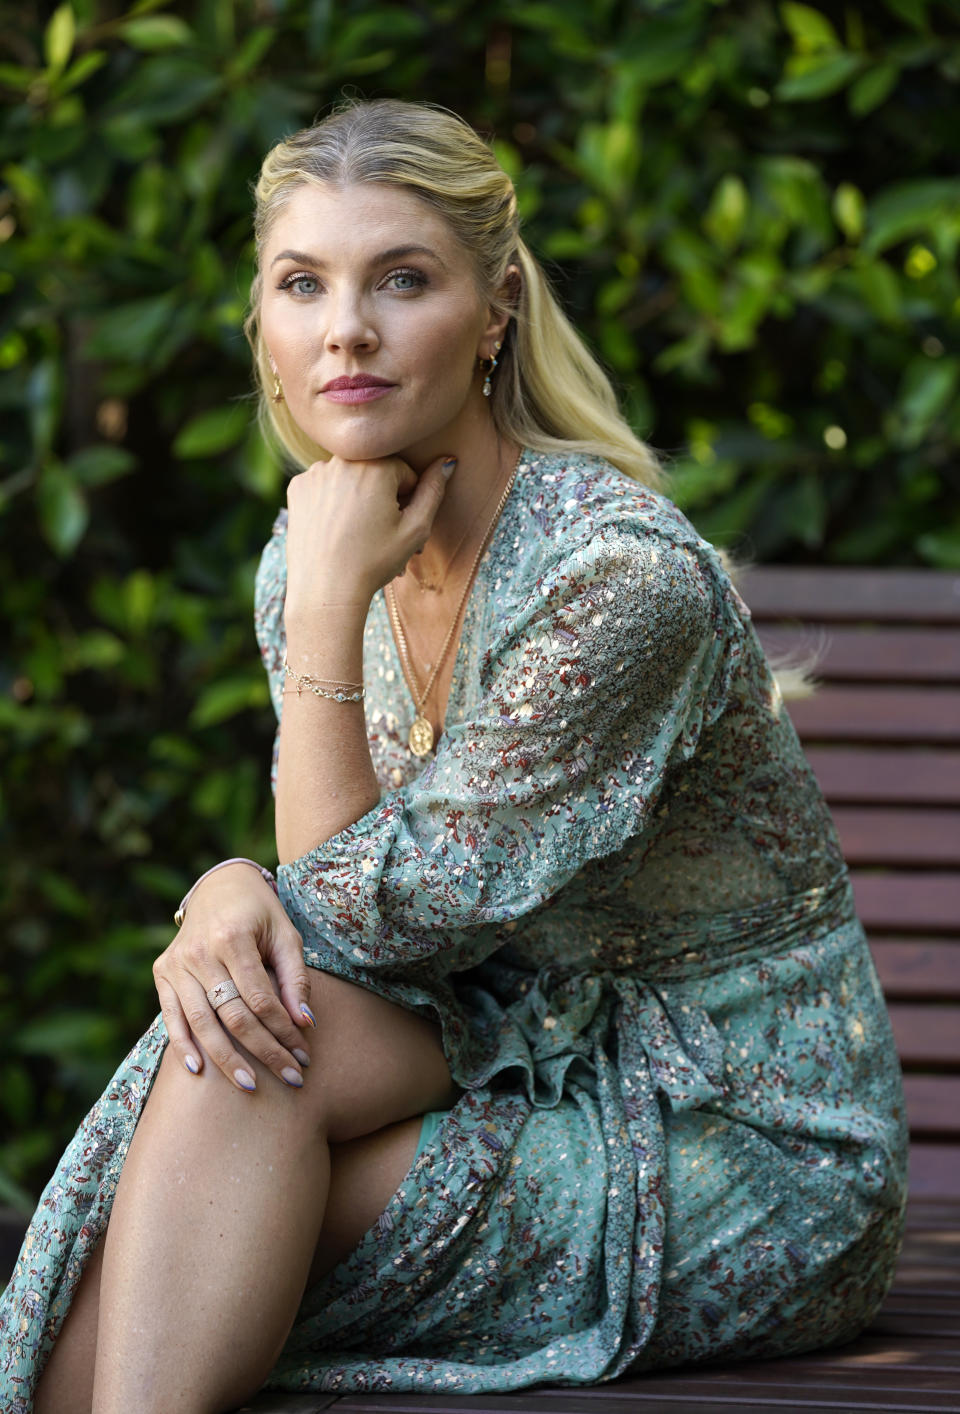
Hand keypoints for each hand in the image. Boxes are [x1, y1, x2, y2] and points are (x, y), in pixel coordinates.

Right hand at [153, 862, 313, 1091]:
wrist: (219, 886)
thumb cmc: (260, 913)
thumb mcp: (285, 935)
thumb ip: (294, 977)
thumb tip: (305, 1022)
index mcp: (233, 937)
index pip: (260, 998)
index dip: (283, 1031)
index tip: (303, 1056)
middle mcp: (199, 952)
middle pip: (232, 1015)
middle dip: (263, 1050)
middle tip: (289, 1078)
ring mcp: (176, 964)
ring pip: (201, 1022)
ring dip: (226, 1059)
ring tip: (249, 1086)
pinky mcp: (162, 972)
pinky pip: (171, 1016)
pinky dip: (183, 1045)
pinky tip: (198, 1071)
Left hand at [284, 450, 454, 619]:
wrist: (326, 590)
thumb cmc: (373, 562)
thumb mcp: (415, 530)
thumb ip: (434, 491)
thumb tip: (448, 462)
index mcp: (375, 466)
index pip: (404, 472)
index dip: (406, 501)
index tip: (398, 525)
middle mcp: (342, 460)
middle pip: (375, 472)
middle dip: (382, 497)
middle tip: (380, 534)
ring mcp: (316, 473)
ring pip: (349, 478)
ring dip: (357, 498)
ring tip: (357, 535)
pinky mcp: (297, 488)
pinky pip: (325, 486)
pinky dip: (332, 502)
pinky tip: (334, 530)